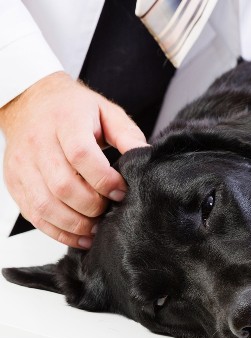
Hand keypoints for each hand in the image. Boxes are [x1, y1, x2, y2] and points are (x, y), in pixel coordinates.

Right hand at [0, 71, 147, 247]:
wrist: (31, 102)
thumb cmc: (72, 109)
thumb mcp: (106, 112)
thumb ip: (127, 135)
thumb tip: (146, 157)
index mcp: (65, 121)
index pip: (81, 155)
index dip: (103, 179)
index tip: (120, 190)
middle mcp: (38, 143)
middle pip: (63, 185)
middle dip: (92, 205)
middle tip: (109, 208)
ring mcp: (22, 164)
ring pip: (45, 205)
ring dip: (75, 223)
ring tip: (97, 226)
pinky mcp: (15, 182)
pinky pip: (34, 214)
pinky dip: (58, 231)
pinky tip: (79, 234)